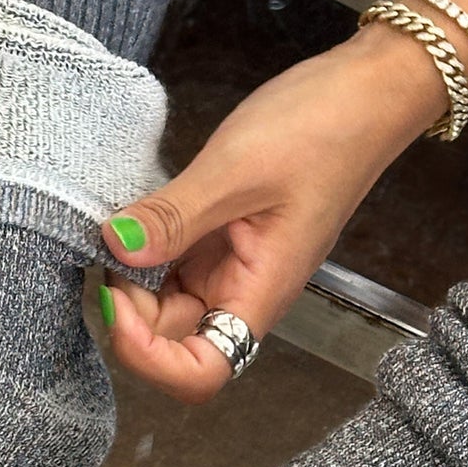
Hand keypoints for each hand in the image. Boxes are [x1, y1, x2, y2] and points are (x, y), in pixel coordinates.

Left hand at [97, 26, 446, 400]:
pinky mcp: (216, 241)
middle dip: (127, 310)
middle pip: (170, 342)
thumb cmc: (321, 132)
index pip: (201, 372)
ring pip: (162, 306)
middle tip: (104, 247)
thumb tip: (116, 247)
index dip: (148, 357)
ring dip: (130, 281)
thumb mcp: (237, 170)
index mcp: (259, 294)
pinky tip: (131, 218)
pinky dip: (140, 252)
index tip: (115, 299)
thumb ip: (174, 217)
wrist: (363, 94)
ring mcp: (227, 268)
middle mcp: (241, 293)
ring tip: (115, 227)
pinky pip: (168, 266)